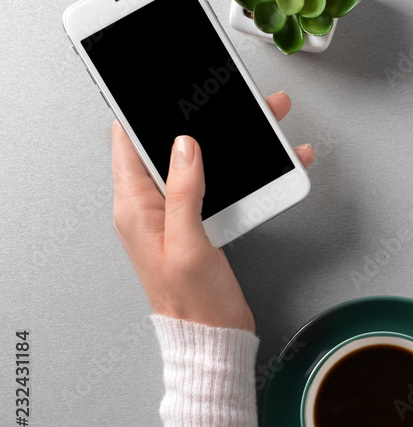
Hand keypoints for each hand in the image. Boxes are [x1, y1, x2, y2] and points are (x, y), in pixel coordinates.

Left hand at [111, 91, 313, 332]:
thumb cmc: (194, 303)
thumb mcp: (186, 244)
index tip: (163, 89)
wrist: (214, 337)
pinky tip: (270, 164)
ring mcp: (176, 212)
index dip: (142, 112)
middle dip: (201, 119)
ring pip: (201, 161)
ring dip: (230, 141)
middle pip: (171, 147)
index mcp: (134, 208)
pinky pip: (218, 184)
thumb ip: (183, 192)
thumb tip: (184, 146)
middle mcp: (151, 206)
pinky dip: (244, 170)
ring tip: (263, 122)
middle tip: (230, 99)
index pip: (128, 143)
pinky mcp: (200, 221)